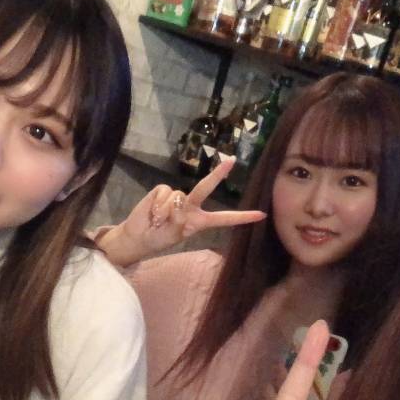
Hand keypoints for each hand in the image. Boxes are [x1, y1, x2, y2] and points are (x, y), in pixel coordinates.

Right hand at [96, 159, 265, 266]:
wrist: (138, 237)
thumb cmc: (159, 238)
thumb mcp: (175, 235)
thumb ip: (179, 221)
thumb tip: (177, 206)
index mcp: (200, 221)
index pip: (225, 219)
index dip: (242, 217)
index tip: (262, 215)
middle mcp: (191, 206)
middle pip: (205, 188)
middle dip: (218, 174)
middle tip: (232, 160)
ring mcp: (176, 197)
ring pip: (178, 196)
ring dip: (166, 212)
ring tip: (158, 222)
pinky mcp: (162, 191)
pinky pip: (164, 194)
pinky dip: (158, 206)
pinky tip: (153, 215)